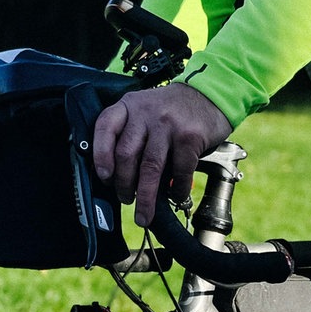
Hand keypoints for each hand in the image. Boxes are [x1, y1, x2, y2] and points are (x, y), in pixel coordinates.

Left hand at [93, 83, 231, 226]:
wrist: (211, 95)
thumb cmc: (174, 109)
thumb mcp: (147, 109)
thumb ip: (131, 132)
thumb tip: (118, 177)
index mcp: (131, 105)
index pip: (106, 127)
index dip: (100, 155)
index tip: (104, 177)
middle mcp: (147, 112)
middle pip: (126, 154)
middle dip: (123, 184)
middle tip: (126, 199)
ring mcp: (169, 124)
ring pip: (150, 168)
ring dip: (145, 198)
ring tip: (144, 216)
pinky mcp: (189, 136)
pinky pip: (178, 171)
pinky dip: (176, 189)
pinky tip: (176, 194)